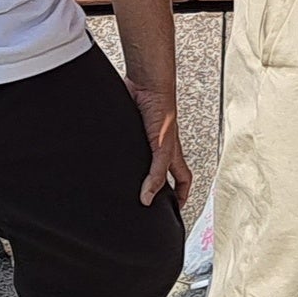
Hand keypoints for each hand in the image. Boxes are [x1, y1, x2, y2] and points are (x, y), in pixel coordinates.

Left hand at [128, 74, 191, 209]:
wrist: (146, 87)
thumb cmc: (162, 110)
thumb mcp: (162, 148)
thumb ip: (157, 173)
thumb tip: (148, 198)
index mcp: (173, 154)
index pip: (183, 179)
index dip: (182, 195)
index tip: (176, 209)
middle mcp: (160, 149)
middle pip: (162, 174)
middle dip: (159, 188)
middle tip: (150, 202)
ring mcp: (144, 141)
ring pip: (143, 164)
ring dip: (138, 175)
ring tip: (129, 187)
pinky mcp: (130, 133)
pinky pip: (128, 152)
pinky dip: (122, 160)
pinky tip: (114, 164)